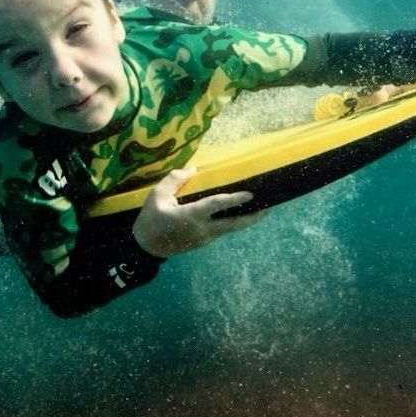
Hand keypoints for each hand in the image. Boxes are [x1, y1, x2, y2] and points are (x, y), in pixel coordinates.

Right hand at [131, 166, 264, 256]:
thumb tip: (193, 169)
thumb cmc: (151, 219)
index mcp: (191, 216)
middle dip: (253, 217)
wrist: (146, 247)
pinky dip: (233, 222)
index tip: (251, 194)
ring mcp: (205, 238)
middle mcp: (203, 229)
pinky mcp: (203, 241)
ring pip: (230, 229)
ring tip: (260, 209)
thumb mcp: (156, 195)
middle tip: (269, 208)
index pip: (217, 205)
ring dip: (245, 220)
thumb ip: (174, 180)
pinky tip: (238, 214)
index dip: (235, 199)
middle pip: (234, 225)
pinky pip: (222, 230)